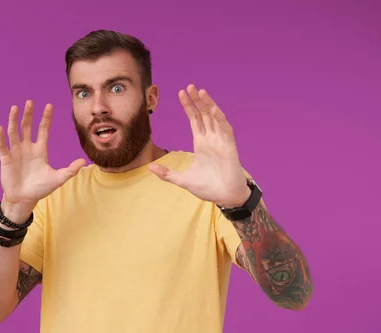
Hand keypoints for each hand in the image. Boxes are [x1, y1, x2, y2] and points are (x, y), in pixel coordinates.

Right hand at [0, 100, 85, 211]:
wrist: (24, 199)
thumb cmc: (40, 189)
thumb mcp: (57, 179)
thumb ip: (70, 170)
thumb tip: (84, 161)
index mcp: (40, 150)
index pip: (43, 130)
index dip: (46, 118)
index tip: (49, 105)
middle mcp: (27, 148)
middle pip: (27, 127)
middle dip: (29, 115)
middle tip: (30, 102)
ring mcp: (16, 152)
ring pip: (14, 132)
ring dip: (14, 120)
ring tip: (15, 108)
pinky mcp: (6, 159)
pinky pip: (3, 146)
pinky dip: (1, 137)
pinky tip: (0, 128)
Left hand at [149, 84, 249, 207]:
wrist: (225, 197)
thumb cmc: (208, 188)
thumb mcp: (183, 180)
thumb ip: (167, 174)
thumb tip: (150, 167)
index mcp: (201, 144)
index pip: (194, 120)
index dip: (189, 106)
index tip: (181, 93)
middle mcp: (211, 139)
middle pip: (203, 115)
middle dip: (197, 101)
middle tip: (189, 86)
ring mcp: (221, 142)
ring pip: (214, 118)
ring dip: (208, 105)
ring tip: (201, 91)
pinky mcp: (230, 147)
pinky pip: (225, 129)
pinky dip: (219, 118)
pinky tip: (213, 108)